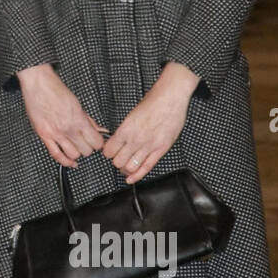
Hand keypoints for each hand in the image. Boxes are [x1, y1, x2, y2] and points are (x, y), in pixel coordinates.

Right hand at [17, 64, 108, 168]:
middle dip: (88, 148)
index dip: (98, 143)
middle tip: (87, 143)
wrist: (38, 84)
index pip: (96, 141)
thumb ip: (89, 120)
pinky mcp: (44, 135)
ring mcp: (55, 133)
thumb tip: (99, 130)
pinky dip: (65, 162)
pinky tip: (70, 163)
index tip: (97, 142)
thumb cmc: (56, 90)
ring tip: (77, 147)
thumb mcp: (78, 104)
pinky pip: (56, 154)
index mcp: (78, 119)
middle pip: (86, 150)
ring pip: (73, 154)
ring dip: (77, 153)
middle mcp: (68, 128)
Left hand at [103, 62, 199, 182]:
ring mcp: (149, 146)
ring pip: (130, 167)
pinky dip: (137, 176)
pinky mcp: (161, 149)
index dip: (107, 153)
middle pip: (117, 162)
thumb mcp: (131, 115)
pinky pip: (146, 168)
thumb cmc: (152, 103)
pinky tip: (131, 179)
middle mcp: (136, 139)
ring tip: (126, 165)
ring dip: (125, 168)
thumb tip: (117, 141)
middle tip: (118, 158)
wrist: (170, 98)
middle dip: (116, 161)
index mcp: (126, 129)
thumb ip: (124, 131)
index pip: (109, 151)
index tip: (109, 152)